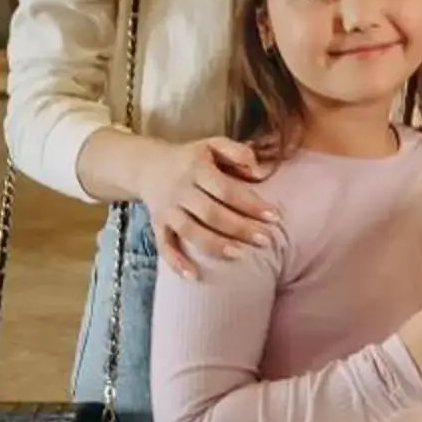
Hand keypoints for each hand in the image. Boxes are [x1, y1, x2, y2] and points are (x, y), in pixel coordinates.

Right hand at [140, 136, 276, 275]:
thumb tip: (260, 172)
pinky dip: (177, 263)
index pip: (226, 189)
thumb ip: (238, 152)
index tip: (274, 217)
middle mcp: (180, 190)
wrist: (147, 165)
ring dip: (214, 245)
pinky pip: (164, 246)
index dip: (251, 204)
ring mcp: (168, 210)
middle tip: (265, 240)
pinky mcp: (157, 226)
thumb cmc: (191, 158)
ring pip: (190, 231)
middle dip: (239, 228)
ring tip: (239, 255)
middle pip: (211, 213)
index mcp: (196, 169)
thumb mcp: (213, 144)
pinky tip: (194, 277)